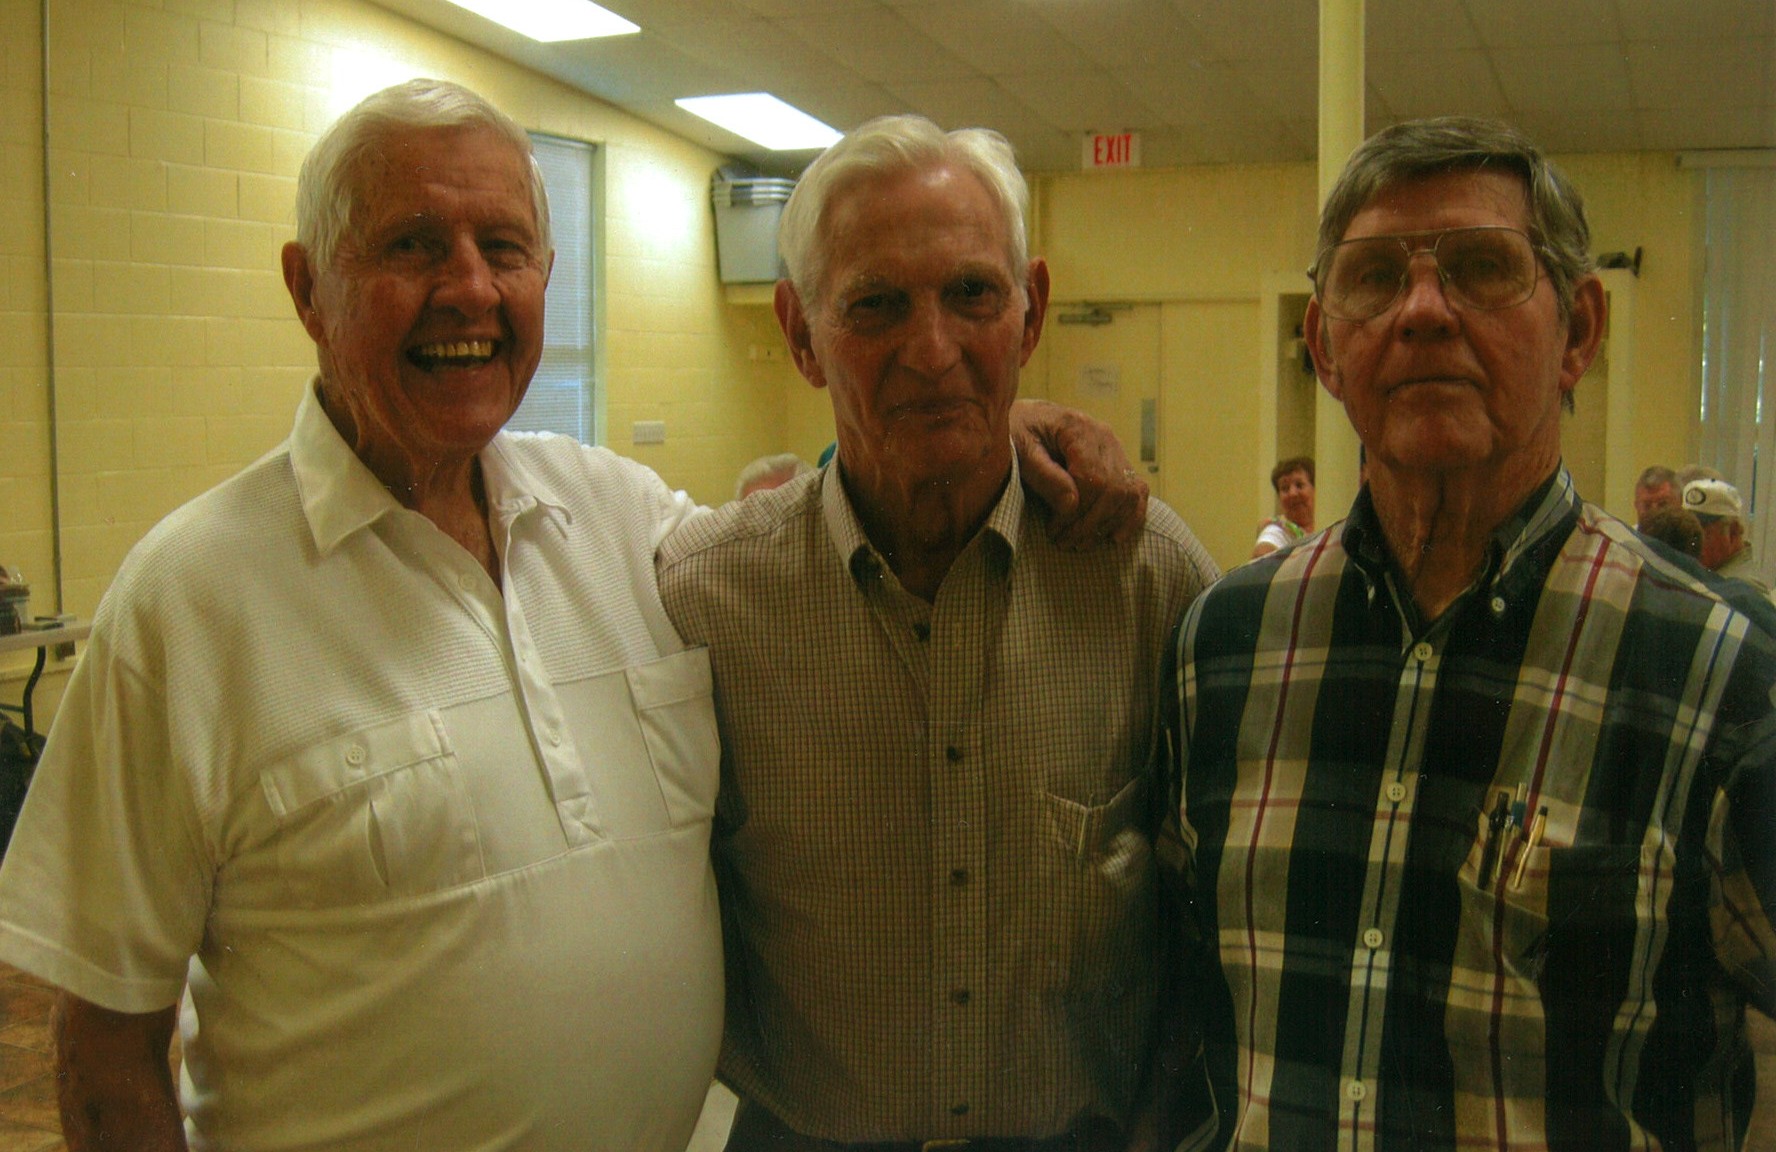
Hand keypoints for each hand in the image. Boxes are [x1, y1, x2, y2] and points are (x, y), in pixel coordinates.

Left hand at [1010, 399, 1148, 549]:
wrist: (1023, 420)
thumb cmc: (1017, 434)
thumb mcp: (1020, 451)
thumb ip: (1044, 476)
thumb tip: (1071, 506)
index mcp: (1078, 428)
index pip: (1093, 478)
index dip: (1077, 511)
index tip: (1054, 530)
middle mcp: (1104, 437)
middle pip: (1114, 489)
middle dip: (1090, 523)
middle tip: (1065, 543)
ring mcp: (1115, 449)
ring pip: (1128, 493)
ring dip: (1107, 524)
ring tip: (1081, 544)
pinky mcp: (1118, 462)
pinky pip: (1137, 491)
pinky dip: (1131, 516)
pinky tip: (1114, 537)